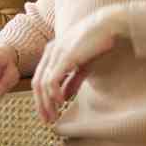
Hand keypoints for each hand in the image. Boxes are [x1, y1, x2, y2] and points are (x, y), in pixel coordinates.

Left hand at [31, 7, 124, 121]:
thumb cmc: (96, 44)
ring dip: (47, 102)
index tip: (47, 114)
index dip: (40, 99)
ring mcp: (55, 53)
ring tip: (54, 115)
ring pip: (43, 83)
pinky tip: (59, 102)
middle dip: (40, 104)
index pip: (39, 80)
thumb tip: (63, 98)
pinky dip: (53, 92)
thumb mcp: (82, 66)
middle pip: (37, 83)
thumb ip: (71, 81)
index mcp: (51, 54)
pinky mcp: (65, 56)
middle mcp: (49, 53)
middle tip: (48, 120)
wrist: (108, 25)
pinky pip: (53, 77)